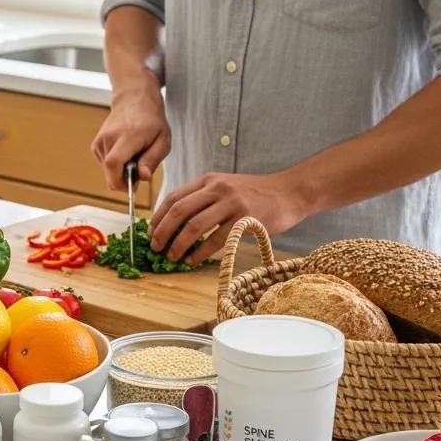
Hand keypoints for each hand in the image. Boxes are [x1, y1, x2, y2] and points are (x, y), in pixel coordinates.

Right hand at [91, 76, 170, 191]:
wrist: (134, 100)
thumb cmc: (152, 121)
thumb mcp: (163, 141)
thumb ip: (152, 160)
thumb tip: (142, 178)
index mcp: (128, 136)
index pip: (113, 163)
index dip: (119, 181)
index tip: (131, 187)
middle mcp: (109, 138)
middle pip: (109, 171)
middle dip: (123, 180)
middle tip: (139, 171)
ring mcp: (100, 141)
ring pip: (108, 170)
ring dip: (121, 170)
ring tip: (134, 154)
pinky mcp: (96, 145)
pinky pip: (105, 164)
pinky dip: (116, 164)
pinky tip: (125, 151)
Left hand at [148, 170, 311, 264]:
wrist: (290, 192)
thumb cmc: (255, 194)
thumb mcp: (225, 187)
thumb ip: (203, 199)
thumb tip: (174, 222)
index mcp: (208, 180)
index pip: (173, 197)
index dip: (158, 217)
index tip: (150, 233)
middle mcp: (216, 189)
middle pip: (179, 211)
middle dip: (162, 232)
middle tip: (156, 248)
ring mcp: (231, 203)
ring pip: (194, 225)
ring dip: (178, 245)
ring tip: (172, 257)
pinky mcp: (245, 219)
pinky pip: (216, 239)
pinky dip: (200, 252)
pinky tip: (193, 260)